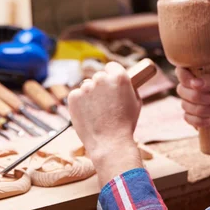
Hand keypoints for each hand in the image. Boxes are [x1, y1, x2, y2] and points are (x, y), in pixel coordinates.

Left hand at [67, 62, 142, 186]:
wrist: (110, 143)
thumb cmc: (125, 124)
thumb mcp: (136, 102)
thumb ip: (127, 88)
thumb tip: (121, 83)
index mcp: (119, 77)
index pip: (111, 66)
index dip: (111, 74)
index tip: (110, 81)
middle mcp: (101, 78)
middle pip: (99, 77)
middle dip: (101, 87)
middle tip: (104, 102)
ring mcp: (85, 87)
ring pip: (87, 87)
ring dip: (90, 95)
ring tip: (97, 113)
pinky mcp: (73, 96)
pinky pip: (76, 96)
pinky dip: (80, 103)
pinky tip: (87, 115)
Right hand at [176, 67, 209, 131]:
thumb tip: (194, 83)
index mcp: (203, 76)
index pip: (183, 71)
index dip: (184, 77)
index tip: (194, 84)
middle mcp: (197, 89)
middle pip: (181, 89)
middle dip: (195, 97)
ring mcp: (195, 104)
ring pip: (184, 105)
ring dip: (200, 110)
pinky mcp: (196, 119)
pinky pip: (187, 118)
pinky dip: (198, 121)